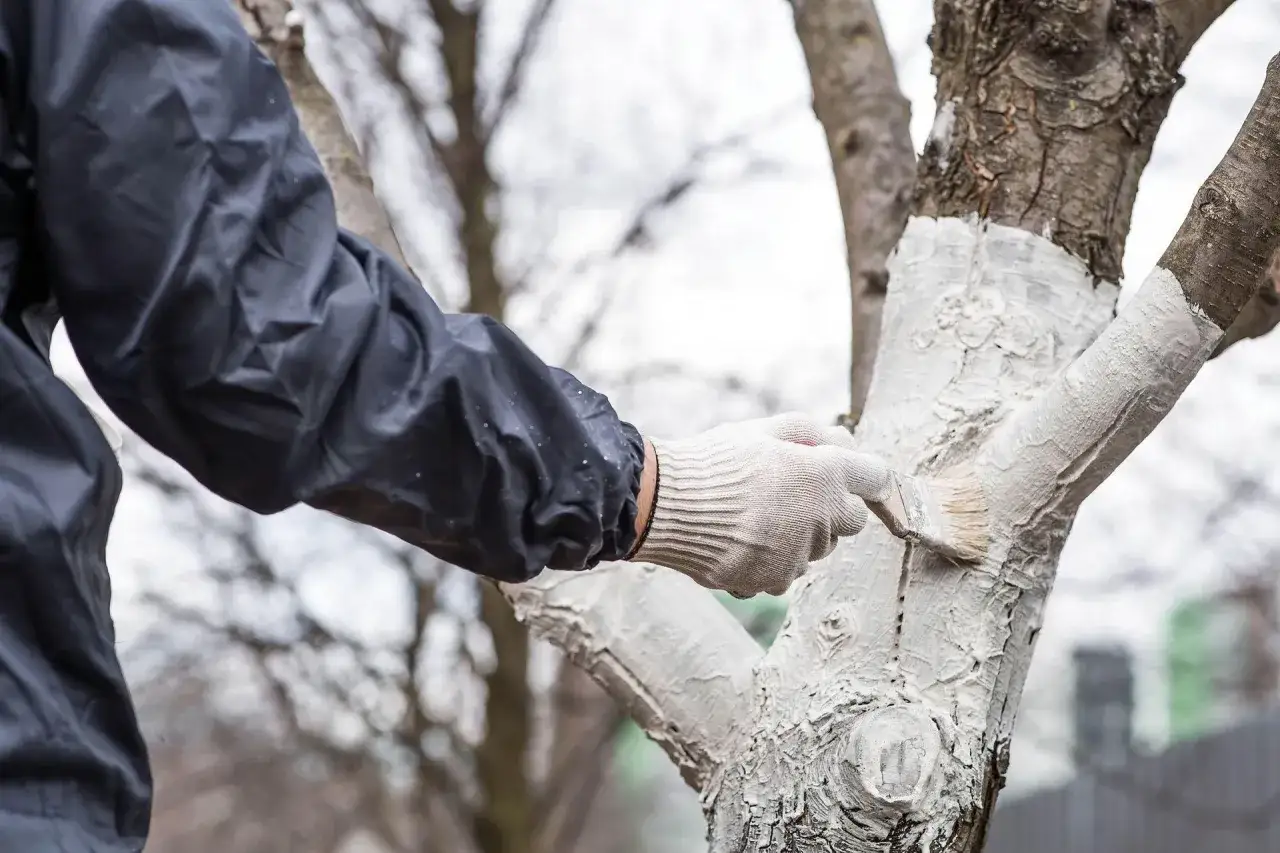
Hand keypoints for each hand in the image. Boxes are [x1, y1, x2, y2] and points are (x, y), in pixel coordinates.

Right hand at [628, 413, 891, 596]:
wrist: (663, 506)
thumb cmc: (713, 461)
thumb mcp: (763, 429)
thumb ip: (812, 432)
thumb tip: (843, 441)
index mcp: (825, 476)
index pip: (876, 479)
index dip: (865, 475)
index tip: (853, 475)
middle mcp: (820, 520)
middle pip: (851, 521)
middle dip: (830, 507)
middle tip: (791, 492)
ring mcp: (796, 557)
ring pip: (816, 550)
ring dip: (799, 535)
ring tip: (754, 515)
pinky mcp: (770, 582)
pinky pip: (783, 572)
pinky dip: (768, 559)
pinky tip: (738, 540)